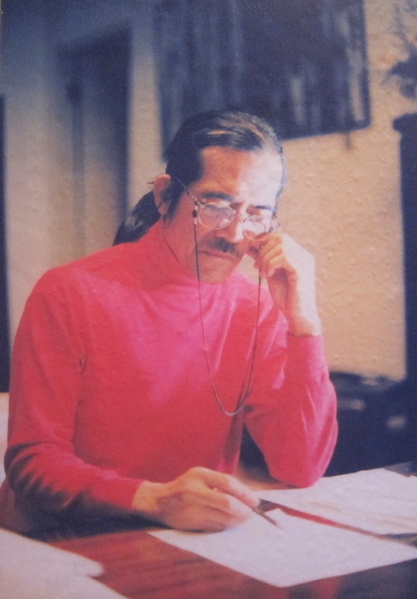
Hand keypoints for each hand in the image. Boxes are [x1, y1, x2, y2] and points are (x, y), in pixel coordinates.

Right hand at [131, 467, 258, 531]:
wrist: (160, 502)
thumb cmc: (185, 486)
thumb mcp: (200, 476)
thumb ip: (219, 482)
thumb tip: (245, 495)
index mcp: (199, 475)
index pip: (227, 483)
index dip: (244, 493)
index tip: (254, 500)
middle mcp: (196, 491)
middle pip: (227, 503)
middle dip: (243, 510)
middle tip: (250, 513)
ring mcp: (193, 509)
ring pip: (223, 518)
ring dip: (237, 520)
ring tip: (242, 518)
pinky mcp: (193, 524)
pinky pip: (216, 527)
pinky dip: (226, 526)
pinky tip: (229, 523)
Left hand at [249, 231, 321, 335]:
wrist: (297, 315)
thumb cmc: (286, 296)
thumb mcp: (271, 273)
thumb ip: (264, 259)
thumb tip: (250, 246)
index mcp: (299, 255)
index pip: (281, 237)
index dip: (264, 240)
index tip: (252, 250)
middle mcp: (304, 255)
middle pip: (281, 238)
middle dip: (264, 250)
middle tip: (258, 266)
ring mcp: (305, 262)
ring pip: (281, 247)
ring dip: (266, 259)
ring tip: (264, 274)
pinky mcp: (301, 271)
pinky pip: (284, 257)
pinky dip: (271, 264)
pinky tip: (269, 276)